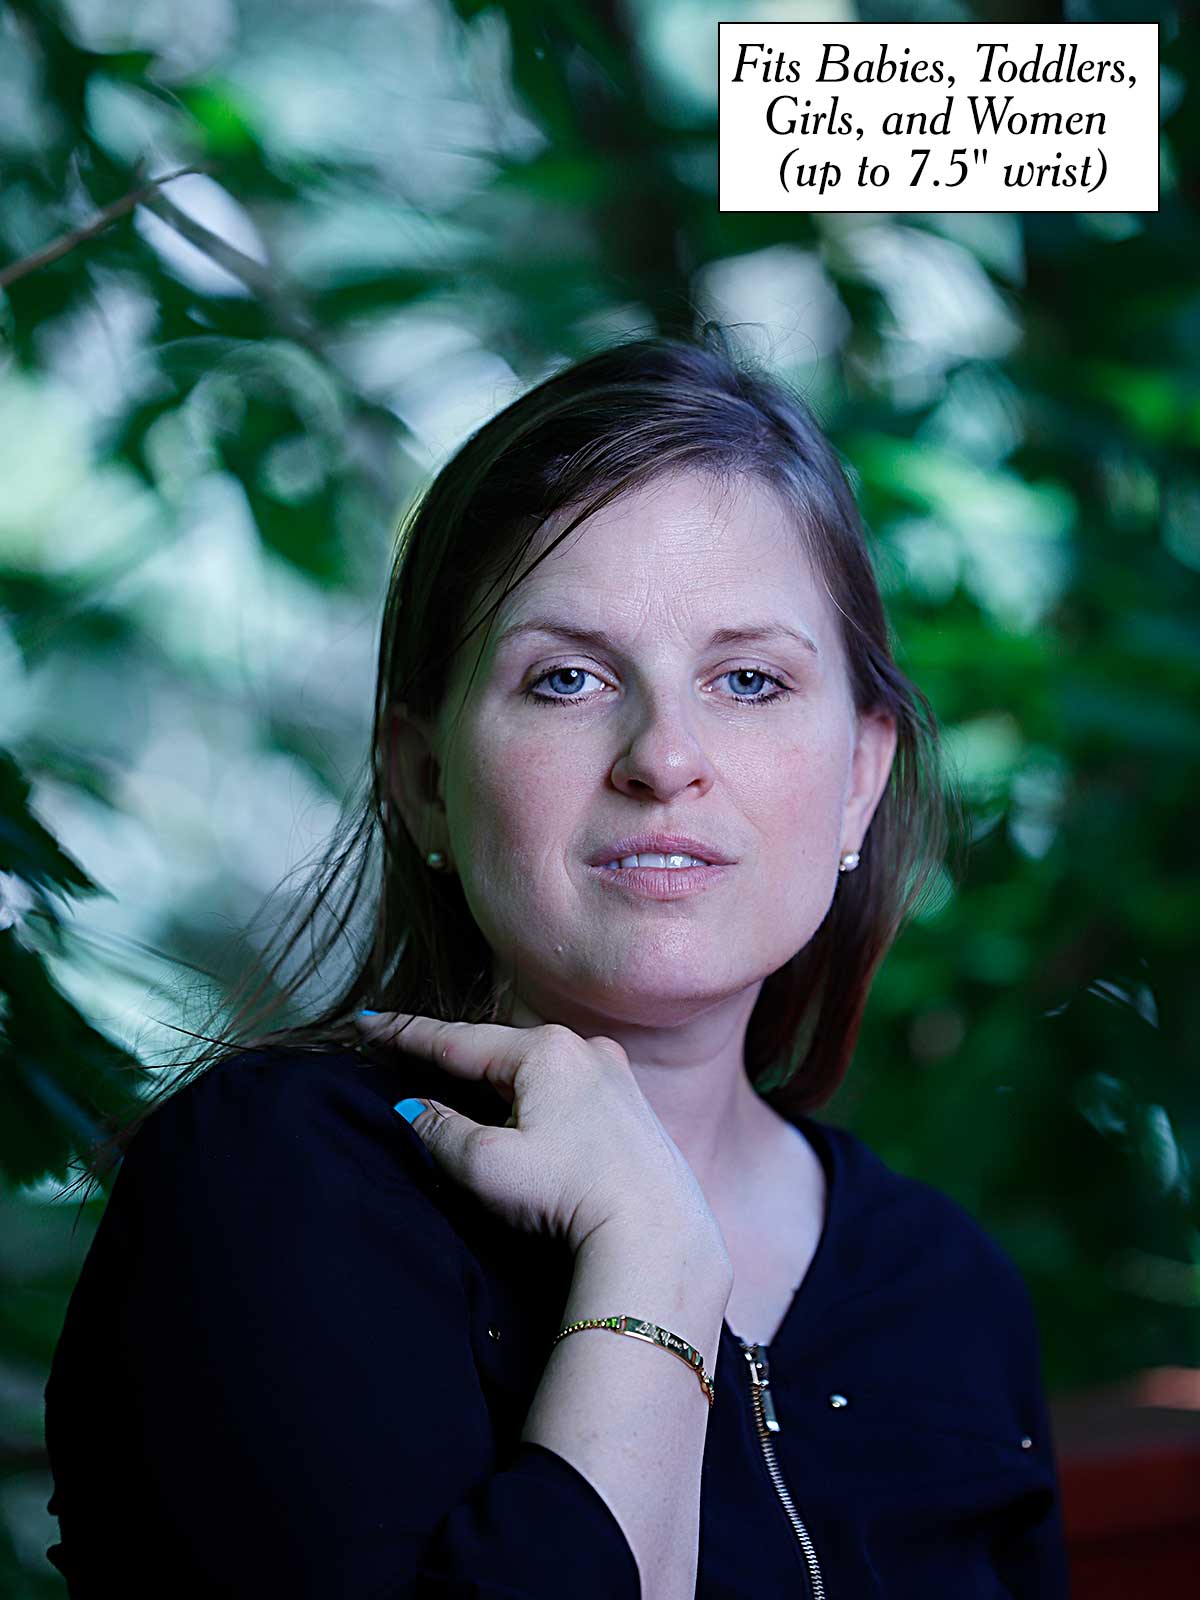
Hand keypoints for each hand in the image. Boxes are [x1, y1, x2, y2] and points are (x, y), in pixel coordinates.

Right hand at [354, 1013, 728, 1259]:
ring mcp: (613, 1075)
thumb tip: (412, 1109)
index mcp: (545, 1050)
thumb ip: (438, 1130)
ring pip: (532, 1071)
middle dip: (452, 1058)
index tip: (366, 1021)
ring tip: (456, 1092)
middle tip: (403, 1055)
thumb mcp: (486, 1166)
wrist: (657, 1234)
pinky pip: (562, 1090)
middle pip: (496, 1052)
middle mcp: (584, 1049)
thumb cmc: (571, 1195)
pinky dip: (530, 1099)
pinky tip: (518, 1118)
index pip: (456, 1039)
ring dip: (494, 1083)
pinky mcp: (629, 1106)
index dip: (405, 1034)